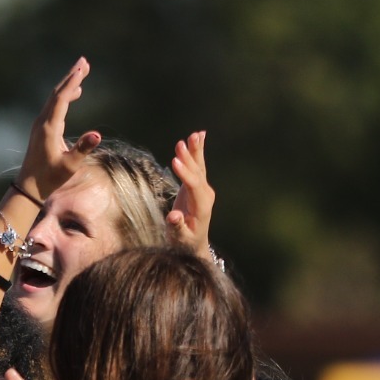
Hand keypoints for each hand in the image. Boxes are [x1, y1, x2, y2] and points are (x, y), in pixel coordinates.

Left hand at [14, 58, 101, 202]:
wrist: (29, 186)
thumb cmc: (50, 178)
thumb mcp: (70, 165)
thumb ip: (83, 149)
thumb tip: (97, 134)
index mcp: (49, 128)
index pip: (61, 99)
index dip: (72, 83)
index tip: (82, 68)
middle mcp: (42, 122)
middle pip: (57, 93)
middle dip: (71, 76)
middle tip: (84, 60)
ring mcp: (41, 124)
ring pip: (55, 97)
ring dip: (68, 83)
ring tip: (83, 70)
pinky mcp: (42, 128)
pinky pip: (54, 105)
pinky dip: (65, 95)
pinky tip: (76, 92)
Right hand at [165, 131, 215, 261]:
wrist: (194, 244)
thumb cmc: (184, 243)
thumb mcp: (179, 239)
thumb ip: (177, 227)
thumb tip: (173, 216)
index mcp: (202, 207)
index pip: (194, 186)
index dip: (184, 174)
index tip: (174, 161)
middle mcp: (205, 195)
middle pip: (198, 173)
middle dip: (189, 158)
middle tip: (181, 143)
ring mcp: (203, 189)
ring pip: (199, 167)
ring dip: (196, 150)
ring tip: (194, 135)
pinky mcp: (197, 185)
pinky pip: (198, 166)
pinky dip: (198, 151)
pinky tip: (199, 136)